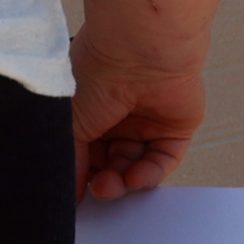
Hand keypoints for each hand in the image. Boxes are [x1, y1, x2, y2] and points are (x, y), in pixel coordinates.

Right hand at [73, 51, 204, 200]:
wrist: (139, 51)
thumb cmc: (98, 71)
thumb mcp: (71, 122)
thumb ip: (72, 160)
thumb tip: (67, 193)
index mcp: (91, 107)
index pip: (86, 150)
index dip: (81, 171)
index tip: (74, 193)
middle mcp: (119, 114)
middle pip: (112, 161)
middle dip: (104, 180)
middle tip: (98, 190)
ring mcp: (148, 120)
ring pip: (136, 164)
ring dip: (124, 180)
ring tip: (113, 185)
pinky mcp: (175, 127)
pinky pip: (163, 159)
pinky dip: (149, 174)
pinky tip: (134, 177)